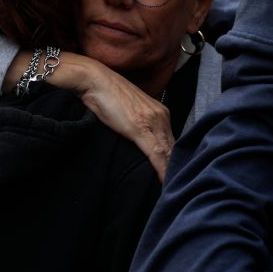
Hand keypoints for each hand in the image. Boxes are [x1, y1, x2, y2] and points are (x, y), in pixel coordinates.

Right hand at [71, 55, 173, 181]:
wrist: (94, 80)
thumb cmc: (107, 96)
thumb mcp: (129, 113)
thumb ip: (140, 126)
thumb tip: (143, 144)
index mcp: (160, 112)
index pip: (172, 142)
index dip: (174, 161)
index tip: (175, 177)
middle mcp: (161, 115)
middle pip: (174, 149)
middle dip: (176, 169)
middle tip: (178, 188)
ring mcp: (153, 121)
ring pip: (169, 153)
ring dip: (171, 173)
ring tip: (173, 191)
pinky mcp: (141, 128)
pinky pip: (157, 154)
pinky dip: (162, 171)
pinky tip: (164, 184)